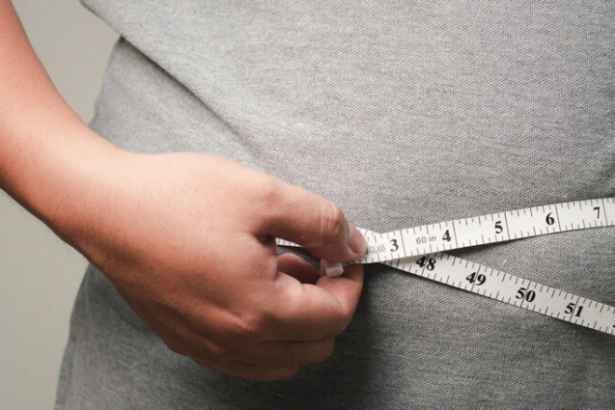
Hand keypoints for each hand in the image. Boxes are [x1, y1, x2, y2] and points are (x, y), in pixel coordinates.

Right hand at [60, 151, 366, 379]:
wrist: (105, 207)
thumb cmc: (177, 199)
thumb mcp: (264, 195)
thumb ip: (322, 223)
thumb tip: (353, 245)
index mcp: (261, 309)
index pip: (335, 316)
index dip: (352, 282)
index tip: (346, 254)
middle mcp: (235, 341)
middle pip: (314, 345)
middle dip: (328, 303)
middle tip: (316, 259)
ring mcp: (208, 346)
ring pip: (282, 358)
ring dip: (298, 319)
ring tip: (282, 266)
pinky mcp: (187, 340)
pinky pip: (246, 356)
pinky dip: (266, 330)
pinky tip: (252, 285)